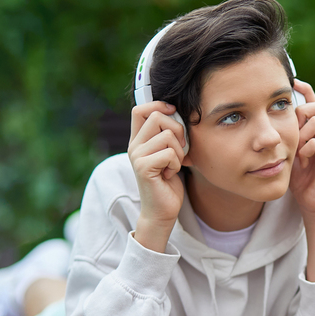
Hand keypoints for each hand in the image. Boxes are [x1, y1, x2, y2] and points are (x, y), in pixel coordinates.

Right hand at [127, 102, 186, 251]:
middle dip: (178, 130)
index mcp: (139, 140)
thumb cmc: (169, 182)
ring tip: (173, 165)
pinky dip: (176, 164)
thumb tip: (177, 113)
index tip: (174, 112)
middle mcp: (134, 146)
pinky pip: (169, 153)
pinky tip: (170, 174)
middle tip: (180, 149)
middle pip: (157, 117)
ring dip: (179, 151)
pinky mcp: (143, 167)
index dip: (159, 105)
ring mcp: (137, 156)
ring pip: (167, 136)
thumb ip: (168, 135)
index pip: (140, 109)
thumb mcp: (169, 154)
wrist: (162, 210)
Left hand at [289, 80, 314, 219]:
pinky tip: (302, 161)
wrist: (314, 205)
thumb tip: (272, 117)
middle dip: (302, 114)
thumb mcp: (290, 153)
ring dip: (302, 135)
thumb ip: (288, 135)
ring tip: (297, 152)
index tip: (293, 81)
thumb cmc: (301, 180)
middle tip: (292, 132)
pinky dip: (307, 149)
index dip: (306, 90)